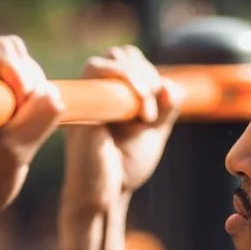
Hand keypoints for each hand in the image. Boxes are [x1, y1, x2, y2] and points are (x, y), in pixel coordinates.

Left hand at [0, 36, 64, 236]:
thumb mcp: (11, 160)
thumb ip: (35, 123)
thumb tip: (56, 94)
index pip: (1, 52)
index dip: (26, 77)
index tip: (27, 113)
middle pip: (11, 53)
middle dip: (31, 85)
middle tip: (29, 127)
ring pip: (16, 69)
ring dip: (30, 97)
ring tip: (22, 135)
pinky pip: (13, 86)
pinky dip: (26, 105)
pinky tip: (18, 133)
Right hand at [62, 45, 183, 214]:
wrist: (107, 195)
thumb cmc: (125, 167)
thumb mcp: (154, 131)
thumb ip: (166, 106)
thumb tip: (170, 84)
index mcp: (110, 94)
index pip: (129, 60)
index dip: (149, 73)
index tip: (162, 103)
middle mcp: (95, 92)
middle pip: (120, 54)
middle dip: (146, 75)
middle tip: (154, 109)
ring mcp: (86, 96)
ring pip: (110, 59)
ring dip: (139, 79)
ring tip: (147, 114)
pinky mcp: (80, 104)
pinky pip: (96, 70)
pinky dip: (126, 82)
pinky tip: (140, 113)